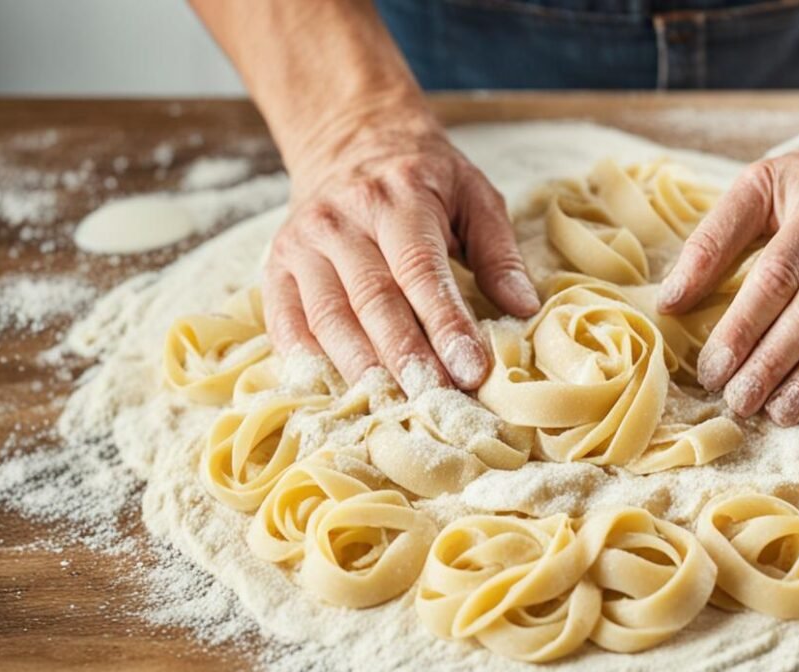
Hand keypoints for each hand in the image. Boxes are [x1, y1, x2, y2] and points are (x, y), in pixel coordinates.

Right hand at [262, 104, 538, 393]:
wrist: (349, 140)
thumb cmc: (424, 180)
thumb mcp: (473, 195)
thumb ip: (498, 251)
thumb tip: (523, 306)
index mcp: (398, 198)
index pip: (421, 271)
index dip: (445, 324)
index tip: (471, 370)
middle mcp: (342, 219)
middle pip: (374, 300)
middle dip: (406, 356)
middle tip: (437, 399)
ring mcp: (302, 243)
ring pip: (328, 317)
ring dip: (361, 368)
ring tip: (394, 405)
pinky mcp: (276, 266)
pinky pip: (285, 322)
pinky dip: (307, 361)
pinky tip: (336, 391)